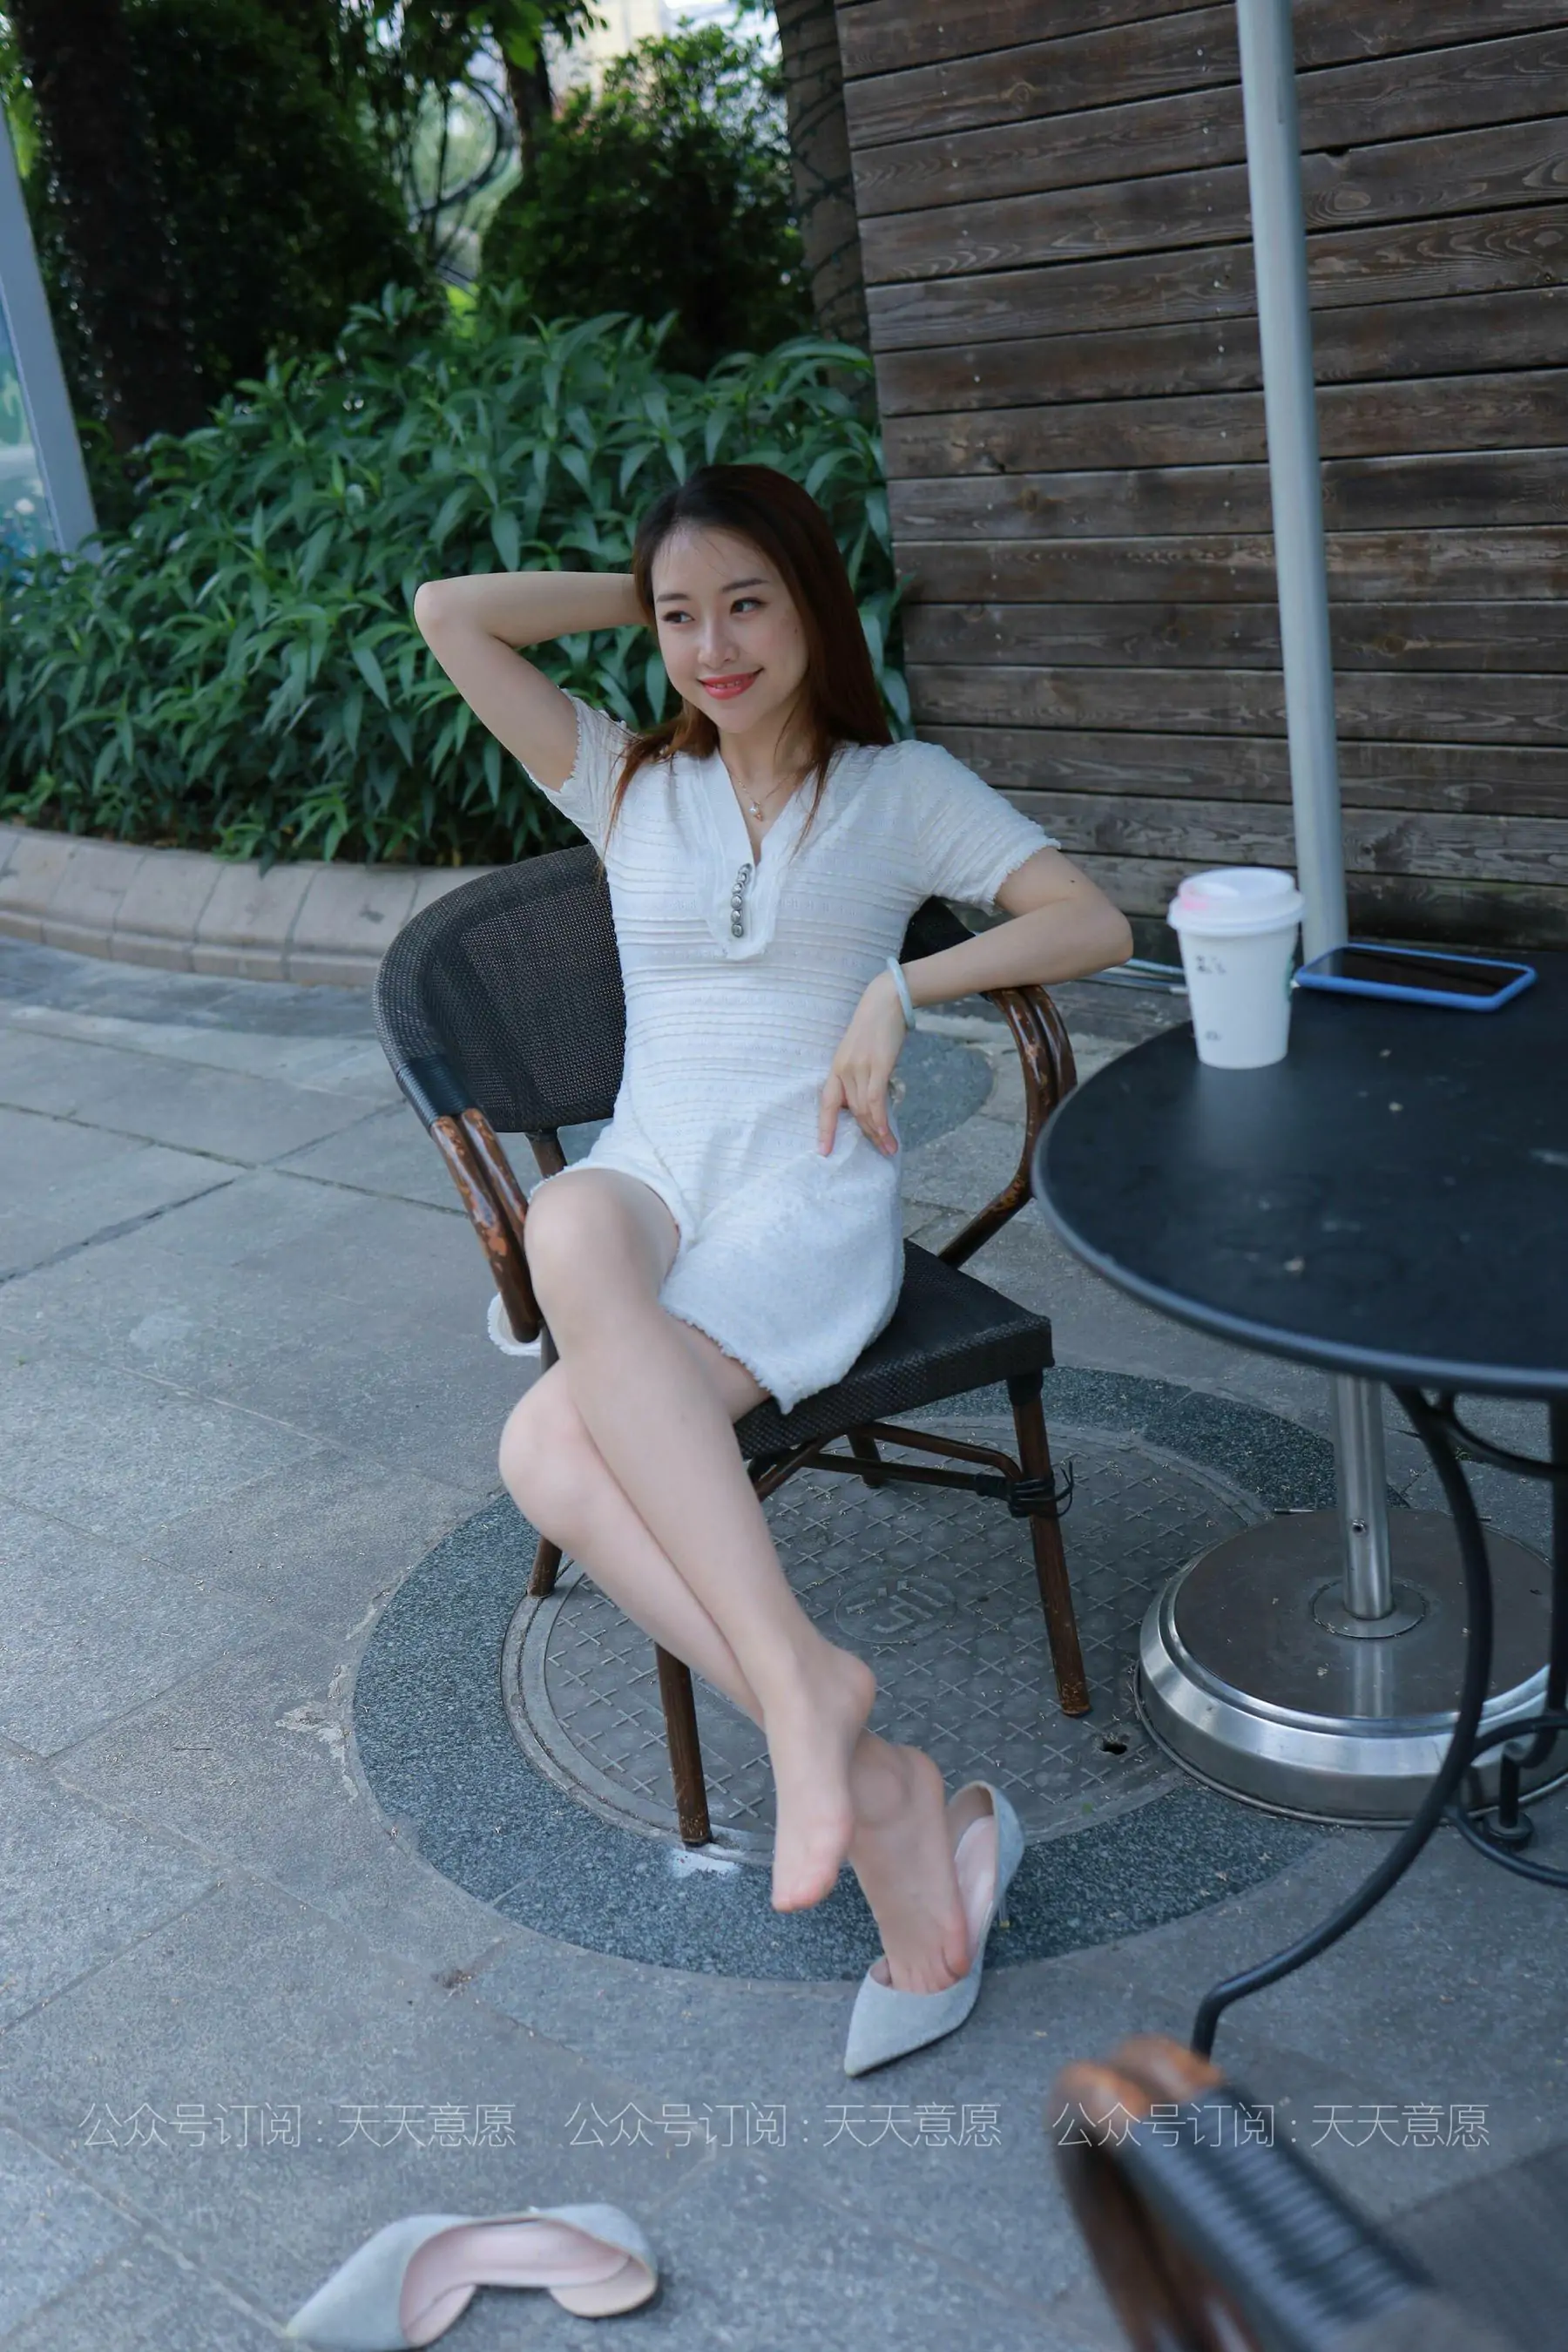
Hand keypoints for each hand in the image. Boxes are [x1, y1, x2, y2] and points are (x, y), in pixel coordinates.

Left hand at [818, 971, 907, 1155]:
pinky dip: (880, 1119)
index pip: (827, 1104)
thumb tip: (871, 1102)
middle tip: (880, 1152)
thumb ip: (861, 1076)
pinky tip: (886, 1132)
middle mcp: (844, 1070)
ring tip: (889, 1149)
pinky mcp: (878, 1065)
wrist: (885, 1002)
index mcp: (836, 1069)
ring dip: (876, 1133)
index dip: (825, 1129)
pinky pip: (876, 1099)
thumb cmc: (875, 1028)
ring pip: (864, 1110)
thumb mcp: (861, 1054)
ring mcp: (860, 1068)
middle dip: (865, 1136)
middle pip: (852, 1112)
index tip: (823, 1151)